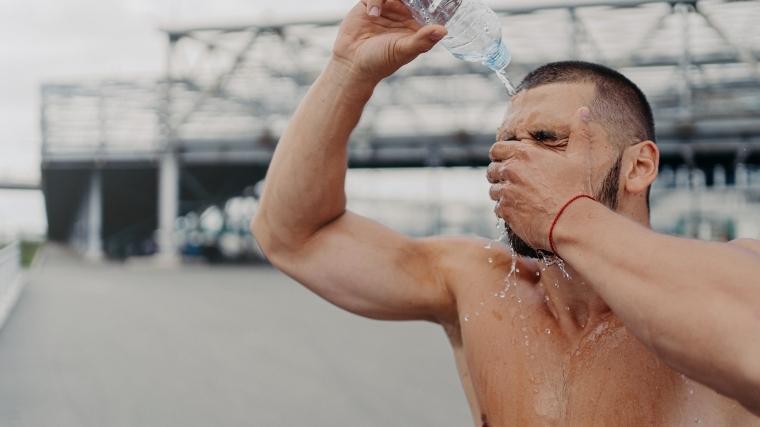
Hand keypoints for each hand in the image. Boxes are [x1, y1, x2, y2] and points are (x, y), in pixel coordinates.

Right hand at [332, 0, 446, 83]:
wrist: (351, 64)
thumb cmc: (380, 63)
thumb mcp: (403, 51)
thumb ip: (422, 40)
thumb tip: (443, 30)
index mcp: (416, 24)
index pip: (430, 6)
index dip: (433, 2)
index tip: (437, 1)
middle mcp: (403, 13)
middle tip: (405, 3)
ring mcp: (387, 7)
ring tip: (388, 5)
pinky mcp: (369, 3)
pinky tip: (372, 14)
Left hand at [487, 107, 596, 251]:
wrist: (572, 222)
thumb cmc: (576, 189)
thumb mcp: (580, 157)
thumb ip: (579, 132)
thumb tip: (583, 111)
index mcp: (524, 154)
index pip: (496, 149)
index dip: (499, 155)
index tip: (505, 161)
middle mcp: (510, 171)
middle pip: (492, 170)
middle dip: (499, 175)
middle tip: (512, 181)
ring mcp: (506, 192)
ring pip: (493, 190)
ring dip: (502, 192)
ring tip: (517, 197)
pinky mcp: (505, 211)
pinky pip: (497, 208)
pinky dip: (505, 210)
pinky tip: (520, 211)